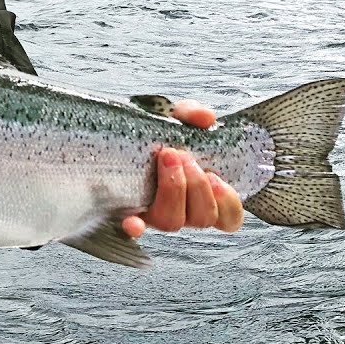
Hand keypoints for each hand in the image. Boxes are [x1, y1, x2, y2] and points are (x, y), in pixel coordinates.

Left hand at [122, 99, 244, 237]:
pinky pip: (134, 229)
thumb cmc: (154, 134)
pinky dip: (136, 227)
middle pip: (201, 218)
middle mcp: (182, 211)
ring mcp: (155, 215)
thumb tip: (206, 118)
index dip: (228, 204)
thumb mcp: (175, 118)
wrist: (116, 136)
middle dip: (196, 186)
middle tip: (182, 154)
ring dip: (174, 190)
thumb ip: (193, 114)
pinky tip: (133, 221)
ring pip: (173, 222)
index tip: (216, 176)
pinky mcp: (128, 214)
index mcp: (201, 195)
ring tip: (167, 157)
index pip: (229, 218)